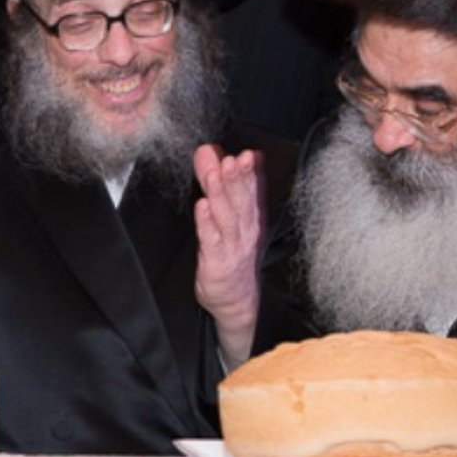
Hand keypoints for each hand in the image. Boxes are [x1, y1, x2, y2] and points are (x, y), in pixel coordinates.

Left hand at [192, 144, 264, 368]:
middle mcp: (245, 232)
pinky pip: (211, 240)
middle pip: (241, 201)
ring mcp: (231, 248)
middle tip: (231, 159)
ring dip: (222, 194)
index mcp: (251, 219)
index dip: (250, 173)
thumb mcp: (237, 218)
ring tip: (216, 174)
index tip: (247, 155)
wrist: (238, 302)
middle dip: (237, 178)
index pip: (253, 192)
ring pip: (227, 217)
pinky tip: (202, 206)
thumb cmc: (235, 257)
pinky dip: (207, 222)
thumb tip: (230, 155)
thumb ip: (232, 185)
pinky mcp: (216, 263)